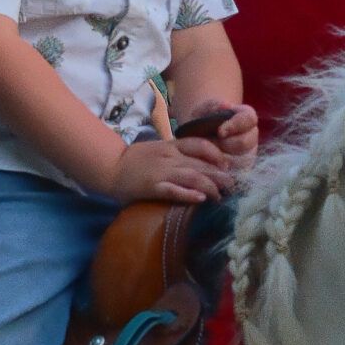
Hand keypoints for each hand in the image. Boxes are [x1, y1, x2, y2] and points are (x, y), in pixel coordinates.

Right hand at [107, 136, 234, 206]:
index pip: (201, 145)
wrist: (109, 166)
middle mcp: (170, 156)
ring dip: (211, 187)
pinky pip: (173, 189)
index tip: (228, 166)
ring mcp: (161, 171)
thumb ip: (176, 154)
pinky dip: (189, 194)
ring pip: (193, 176)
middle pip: (202, 164)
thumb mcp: (158, 150)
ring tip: (221, 197)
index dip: (218, 155)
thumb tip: (198, 165)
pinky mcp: (152, 186)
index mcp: (171, 146)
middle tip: (234, 187)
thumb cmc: (134, 160)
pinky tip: (201, 199)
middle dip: (221, 176)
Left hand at [178, 102, 258, 171]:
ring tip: (207, 155)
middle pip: (245, 143)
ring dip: (221, 159)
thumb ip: (212, 105)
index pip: (249, 119)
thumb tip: (226, 105)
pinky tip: (210, 167)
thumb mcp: (203, 110)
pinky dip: (221, 172)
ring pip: (240, 160)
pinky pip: (236, 175)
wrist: (197, 139)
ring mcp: (250, 154)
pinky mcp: (243, 171)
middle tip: (209, 145)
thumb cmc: (201, 122)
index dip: (235, 125)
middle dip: (225, 145)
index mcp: (246, 117)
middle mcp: (252, 136)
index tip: (220, 131)